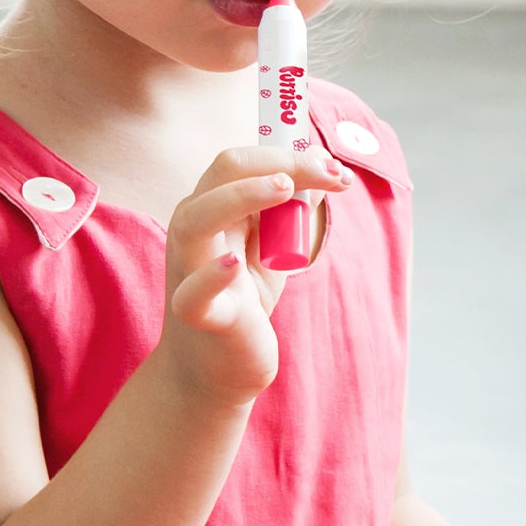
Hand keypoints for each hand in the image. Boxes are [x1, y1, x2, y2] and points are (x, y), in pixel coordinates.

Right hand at [159, 145, 351, 404]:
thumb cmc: (244, 301)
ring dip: (243, 195)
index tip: (336, 169)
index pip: (243, 161)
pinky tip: (232, 262)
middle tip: (330, 174)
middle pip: (223, 172)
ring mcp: (189, 271)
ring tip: (285, 188)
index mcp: (211, 208)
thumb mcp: (273, 248)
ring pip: (197, 218)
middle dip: (281, 163)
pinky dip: (211, 276)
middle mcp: (193, 231)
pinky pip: (194, 293)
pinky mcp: (199, 315)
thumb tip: (324, 168)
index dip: (291, 154)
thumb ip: (292, 209)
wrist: (214, 370)